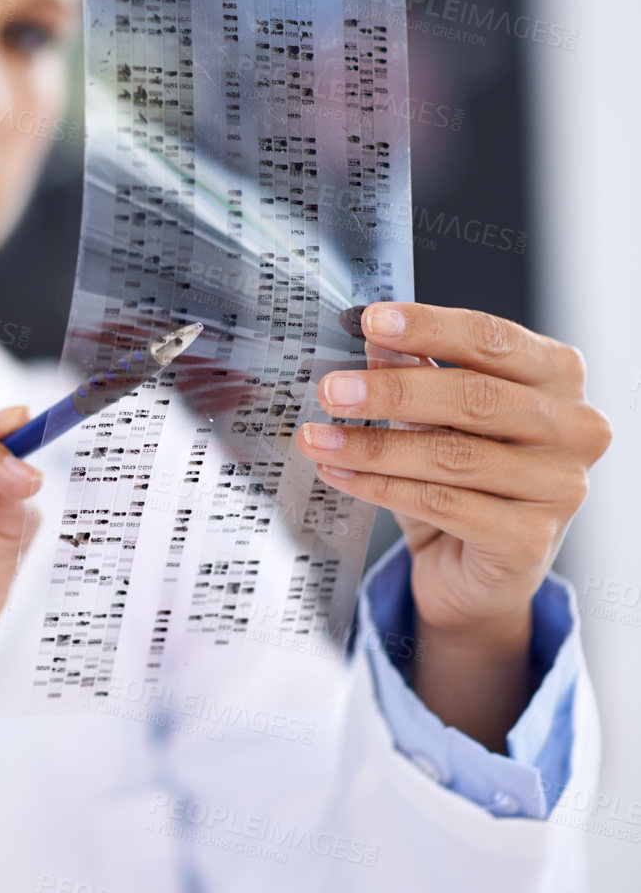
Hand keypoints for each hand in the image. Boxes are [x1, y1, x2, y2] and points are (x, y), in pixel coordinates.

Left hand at [294, 303, 610, 747]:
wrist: (478, 572)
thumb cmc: (464, 479)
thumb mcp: (435, 417)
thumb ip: (414, 370)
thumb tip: (375, 334)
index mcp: (558, 377)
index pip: (493, 339)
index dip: (430, 327)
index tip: (371, 321)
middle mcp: (574, 428)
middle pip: (474, 397)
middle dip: (392, 392)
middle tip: (332, 390)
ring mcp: (559, 487)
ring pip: (453, 456)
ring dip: (374, 446)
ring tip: (318, 438)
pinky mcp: (530, 539)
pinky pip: (443, 504)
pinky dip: (382, 488)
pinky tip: (341, 474)